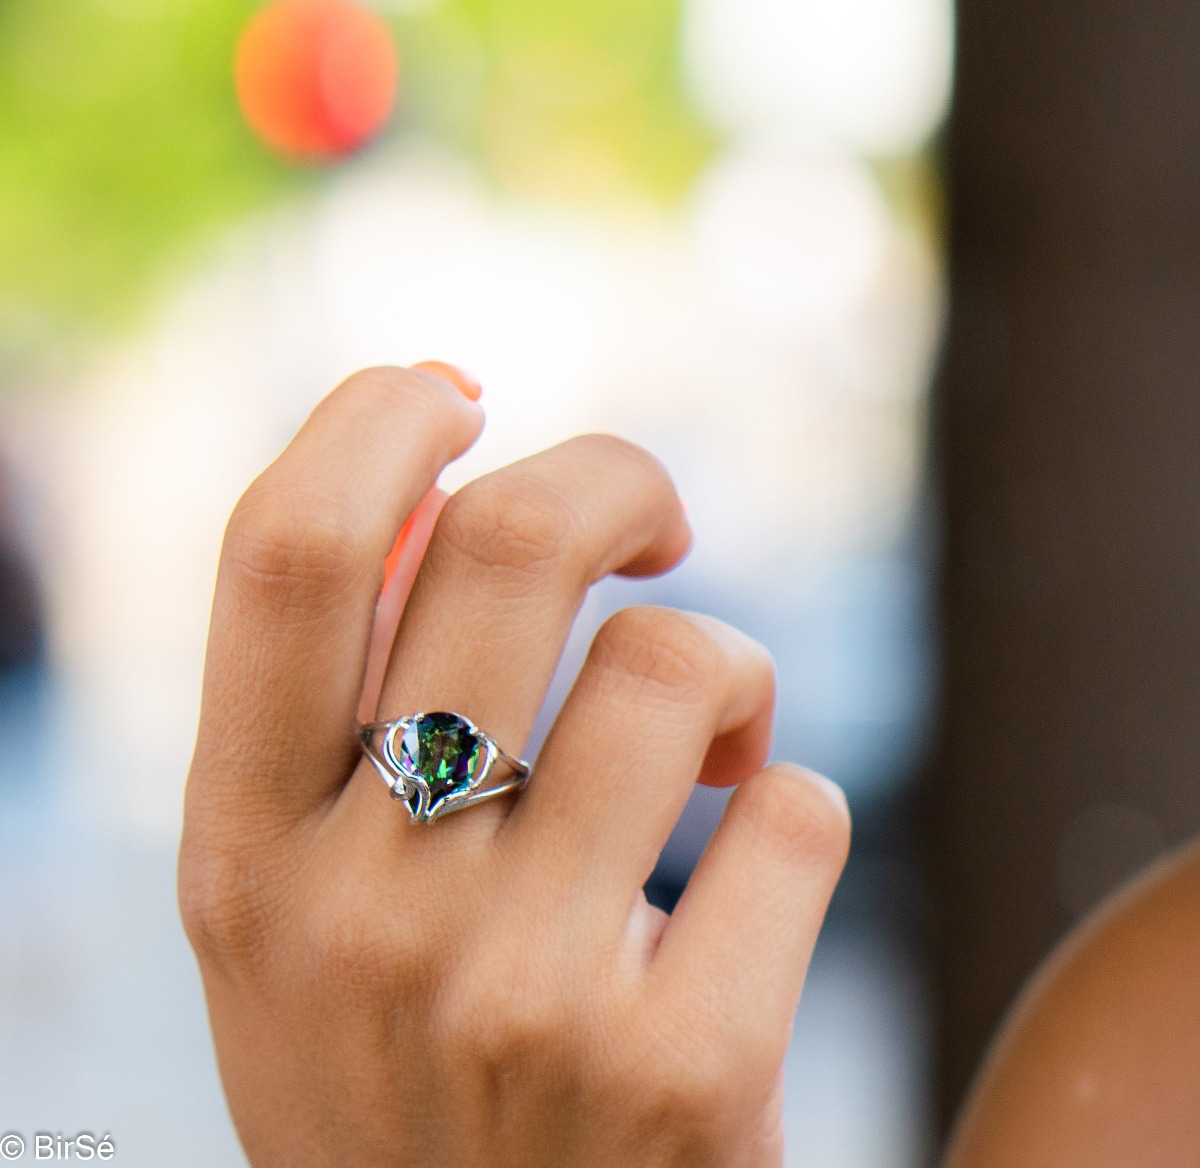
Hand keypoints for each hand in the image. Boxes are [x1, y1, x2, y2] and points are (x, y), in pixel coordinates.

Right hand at [179, 367, 849, 1167]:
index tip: (457, 394)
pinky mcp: (684, 1073)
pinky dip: (786, 806)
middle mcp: (364, 916)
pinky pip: (796, 812)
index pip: (291, 555)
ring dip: (723, 669)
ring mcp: (523, 997)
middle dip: (615, 479)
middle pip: (513, 545)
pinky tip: (746, 884)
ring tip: (710, 747)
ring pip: (678, 665)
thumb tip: (446, 475)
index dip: (377, 420)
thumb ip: (345, 709)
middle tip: (655, 519)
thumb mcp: (304, 913)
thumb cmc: (399, 1063)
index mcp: (245, 856)